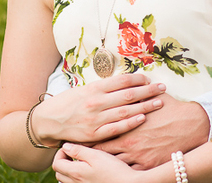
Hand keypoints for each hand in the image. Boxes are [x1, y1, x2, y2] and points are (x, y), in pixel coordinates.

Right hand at [33, 74, 166, 145]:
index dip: (139, 79)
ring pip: (125, 111)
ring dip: (145, 106)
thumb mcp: (85, 88)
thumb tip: (126, 81)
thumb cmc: (69, 102)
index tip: (149, 78)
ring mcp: (95, 119)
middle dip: (148, 90)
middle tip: (162, 88)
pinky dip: (131, 122)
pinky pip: (117, 128)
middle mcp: (96, 102)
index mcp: (94, 88)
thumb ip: (104, 87)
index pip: (122, 81)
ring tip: (159, 102)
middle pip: (128, 94)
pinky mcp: (94, 134)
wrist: (49, 121)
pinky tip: (143, 118)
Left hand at [53, 143, 139, 182]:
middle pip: (60, 173)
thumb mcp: (97, 155)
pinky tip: (87, 171)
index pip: (56, 164)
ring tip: (80, 162)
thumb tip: (65, 146)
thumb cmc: (114, 170)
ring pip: (66, 181)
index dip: (60, 153)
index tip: (69, 147)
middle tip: (73, 153)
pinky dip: (76, 178)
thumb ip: (79, 151)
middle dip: (63, 162)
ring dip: (69, 171)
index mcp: (76, 173)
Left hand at [92, 94, 209, 168]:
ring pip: (114, 164)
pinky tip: (118, 172)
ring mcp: (138, 156)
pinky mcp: (148, 166)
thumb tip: (125, 87)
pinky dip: (122, 173)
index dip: (90, 137)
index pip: (101, 133)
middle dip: (93, 153)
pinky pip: (130, 172)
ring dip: (106, 165)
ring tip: (97, 166)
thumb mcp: (150, 97)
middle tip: (84, 154)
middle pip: (103, 152)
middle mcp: (129, 143)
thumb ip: (135, 95)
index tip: (83, 136)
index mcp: (127, 125)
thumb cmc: (172, 109)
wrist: (191, 124)